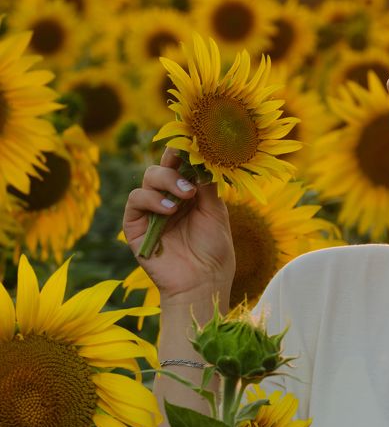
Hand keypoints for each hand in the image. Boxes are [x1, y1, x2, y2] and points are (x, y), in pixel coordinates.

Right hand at [123, 148, 234, 302]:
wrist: (203, 282)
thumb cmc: (214, 251)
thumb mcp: (216, 212)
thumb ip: (208, 185)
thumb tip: (204, 156)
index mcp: (188, 193)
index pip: (181, 164)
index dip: (184, 152)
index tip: (194, 143)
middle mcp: (168, 198)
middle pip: (162, 166)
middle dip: (175, 163)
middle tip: (190, 171)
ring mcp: (151, 211)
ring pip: (148, 179)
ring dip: (166, 181)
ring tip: (185, 197)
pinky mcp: (135, 226)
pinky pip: (135, 200)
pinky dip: (151, 199)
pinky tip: (169, 209)